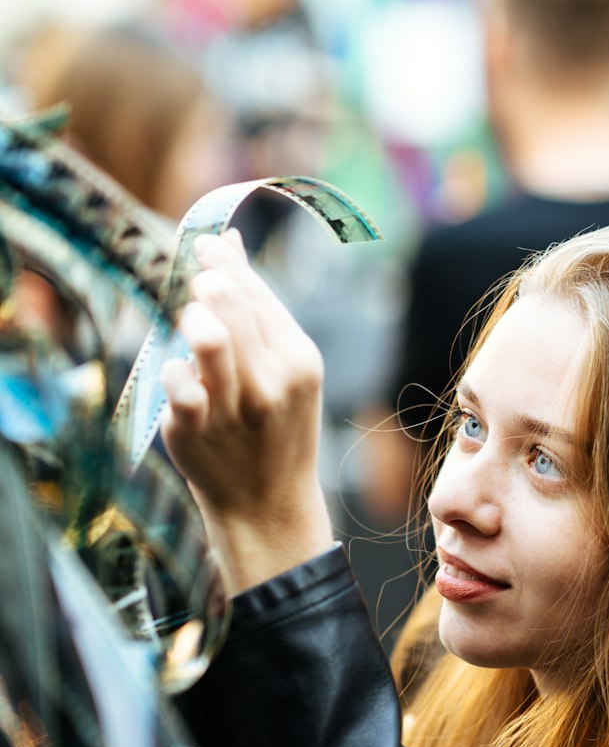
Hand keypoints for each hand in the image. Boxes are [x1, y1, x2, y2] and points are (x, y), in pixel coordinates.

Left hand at [161, 229, 334, 593]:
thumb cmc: (275, 430)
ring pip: (204, 333)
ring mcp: (233, 407)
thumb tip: (227, 239)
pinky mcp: (196, 428)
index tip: (201, 248)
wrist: (268, 506)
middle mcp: (272, 382)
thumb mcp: (287, 371)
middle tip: (194, 292)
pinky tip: (180, 377)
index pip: (256, 291)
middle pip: (226, 302)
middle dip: (202, 285)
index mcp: (300, 360)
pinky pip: (172, 374)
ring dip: (188, 318)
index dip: (221, 261)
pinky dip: (170, 367)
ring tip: (188, 327)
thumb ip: (259, 310)